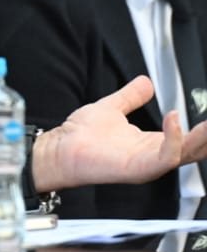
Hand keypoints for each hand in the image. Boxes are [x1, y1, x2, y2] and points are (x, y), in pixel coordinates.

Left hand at [32, 76, 206, 190]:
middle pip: (196, 149)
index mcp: (152, 143)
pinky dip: (173, 138)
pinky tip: (173, 118)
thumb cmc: (80, 136)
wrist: (59, 149)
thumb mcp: (112, 108)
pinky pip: (165, 157)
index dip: (204, 129)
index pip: (189, 138)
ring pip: (187, 153)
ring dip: (202, 138)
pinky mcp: (138, 169)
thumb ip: (131, 96)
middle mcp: (154, 155)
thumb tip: (146, 82)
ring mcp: (148, 163)